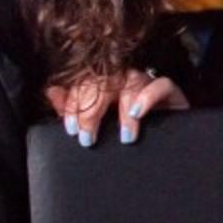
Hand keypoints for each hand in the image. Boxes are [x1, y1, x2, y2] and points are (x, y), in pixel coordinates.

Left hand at [48, 68, 188, 146]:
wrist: (169, 142)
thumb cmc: (130, 127)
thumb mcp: (96, 121)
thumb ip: (72, 108)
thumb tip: (52, 92)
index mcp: (103, 83)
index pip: (83, 84)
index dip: (75, 104)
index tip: (71, 128)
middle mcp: (123, 79)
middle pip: (104, 82)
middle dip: (92, 111)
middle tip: (88, 138)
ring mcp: (146, 82)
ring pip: (131, 82)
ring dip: (123, 109)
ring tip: (124, 136)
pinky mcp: (170, 91)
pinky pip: (161, 85)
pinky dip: (148, 96)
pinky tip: (138, 113)